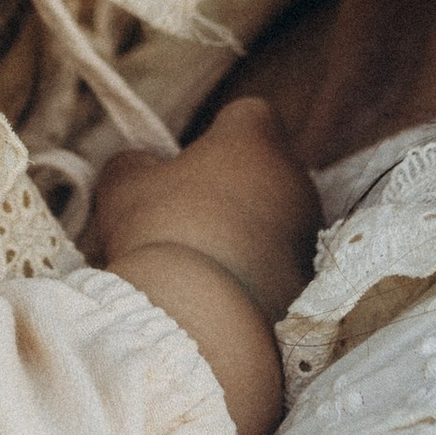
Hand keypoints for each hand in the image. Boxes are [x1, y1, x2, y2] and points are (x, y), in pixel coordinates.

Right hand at [93, 98, 321, 323]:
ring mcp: (309, 235)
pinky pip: (281, 268)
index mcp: (254, 142)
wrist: (204, 320)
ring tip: (202, 264)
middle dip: (233, 187)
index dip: (219, 133)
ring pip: (277, 221)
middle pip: (266, 170)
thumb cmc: (163, 234)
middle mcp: (295, 180)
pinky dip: (258, 276)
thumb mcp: (125, 187)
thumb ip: (134, 164)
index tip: (189, 161)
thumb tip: (142, 166)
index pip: (250, 115)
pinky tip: (222, 296)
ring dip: (247, 234)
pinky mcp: (310, 286)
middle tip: (187, 216)